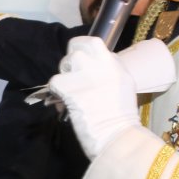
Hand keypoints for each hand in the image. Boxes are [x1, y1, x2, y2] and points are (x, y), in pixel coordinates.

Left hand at [48, 36, 140, 159]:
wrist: (117, 136)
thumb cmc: (122, 118)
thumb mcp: (124, 85)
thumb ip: (110, 70)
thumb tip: (93, 67)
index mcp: (114, 64)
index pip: (93, 42)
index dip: (82, 46)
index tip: (80, 56)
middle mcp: (99, 64)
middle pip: (76, 48)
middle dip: (70, 59)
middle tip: (71, 75)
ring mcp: (84, 74)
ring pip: (65, 63)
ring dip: (64, 75)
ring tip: (69, 90)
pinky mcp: (70, 88)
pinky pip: (54, 82)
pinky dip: (56, 92)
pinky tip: (63, 102)